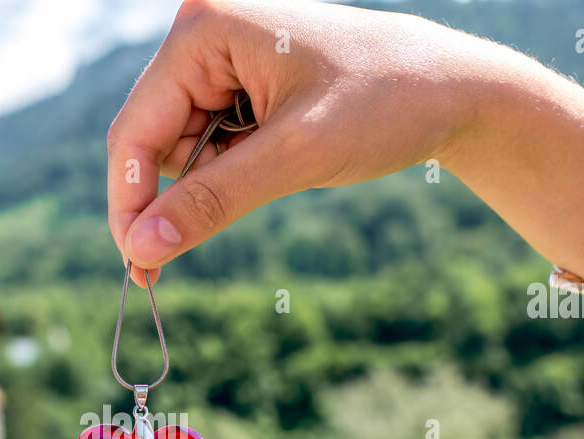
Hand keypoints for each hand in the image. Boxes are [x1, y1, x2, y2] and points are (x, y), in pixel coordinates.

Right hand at [106, 0, 491, 285]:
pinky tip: (277, 158)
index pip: (136, 130)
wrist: (453, 88)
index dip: (130, 203)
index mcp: (205, 28)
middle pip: (151, 139)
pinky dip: (231, 168)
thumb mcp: (295, 157)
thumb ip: (213, 201)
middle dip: (176, 193)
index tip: (139, 266)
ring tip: (278, 167)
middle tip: (194, 244)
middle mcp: (204, 31)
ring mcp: (221, 53)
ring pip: (178, 146)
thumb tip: (141, 249)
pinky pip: (209, 140)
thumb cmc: (385, 104)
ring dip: (211, 180)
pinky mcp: (240, 77)